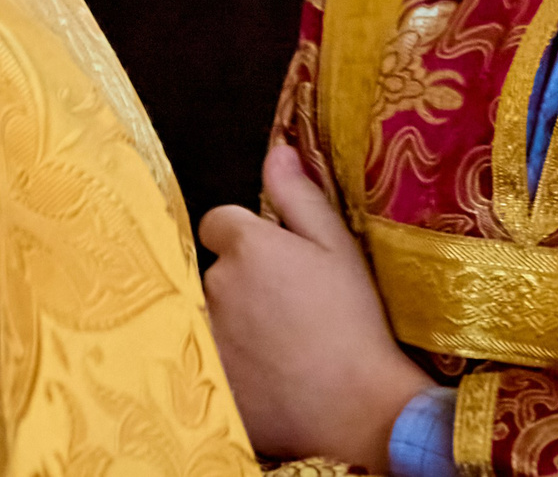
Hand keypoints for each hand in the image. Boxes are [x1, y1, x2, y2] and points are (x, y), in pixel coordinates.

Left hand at [201, 145, 428, 465]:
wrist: (354, 406)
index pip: (219, 222)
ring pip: (210, 311)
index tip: (279, 262)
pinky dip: (229, 359)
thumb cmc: (354, 320)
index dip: (248, 238)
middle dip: (241, 280)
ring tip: (279, 343)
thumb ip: (300, 196)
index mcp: (248, 246)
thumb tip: (277, 150)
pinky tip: (266, 372)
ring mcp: (205, 333)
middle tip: (288, 307)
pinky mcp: (204, 375)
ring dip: (233, 319)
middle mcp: (215, 283)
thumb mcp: (338, 247)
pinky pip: (207, 353)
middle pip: (215, 269)